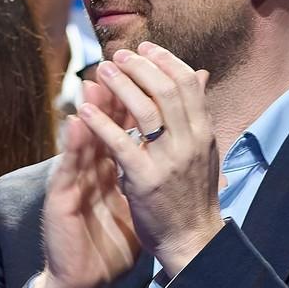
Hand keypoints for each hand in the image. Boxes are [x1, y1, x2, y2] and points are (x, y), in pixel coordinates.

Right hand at [34, 80, 140, 287]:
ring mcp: (71, 183)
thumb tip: (173, 146)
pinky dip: (73, 144)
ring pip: (80, 140)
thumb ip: (150, 169)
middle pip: (99, 125)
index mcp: (107, 169)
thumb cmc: (110, 240)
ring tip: (93, 82)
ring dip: (87, 110)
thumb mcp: (136, 199)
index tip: (149, 72)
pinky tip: (77, 123)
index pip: (121, 126)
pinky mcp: (59, 200)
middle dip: (110, 94)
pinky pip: (68, 168)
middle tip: (118, 65)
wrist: (84, 277)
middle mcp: (87, 171)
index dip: (134, 98)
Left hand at [81, 42, 222, 276]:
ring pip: (147, 110)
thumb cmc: (191, 195)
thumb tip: (201, 74)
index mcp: (204, 132)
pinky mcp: (146, 180)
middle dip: (140, 67)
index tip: (144, 47)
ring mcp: (170, 160)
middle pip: (168, 89)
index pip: (188, 83)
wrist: (191, 240)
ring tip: (100, 72)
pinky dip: (101, 124)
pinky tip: (83, 111)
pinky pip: (121, 144)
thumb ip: (196, 113)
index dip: (165, 60)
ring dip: (120, 87)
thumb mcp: (202, 150)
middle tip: (117, 55)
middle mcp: (192, 141)